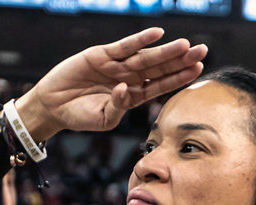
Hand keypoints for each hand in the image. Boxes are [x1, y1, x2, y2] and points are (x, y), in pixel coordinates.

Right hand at [15, 28, 207, 141]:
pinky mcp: (101, 55)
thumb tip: (126, 89)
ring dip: (166, 51)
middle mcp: (129, 78)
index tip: (199, 69)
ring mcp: (117, 65)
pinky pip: (124, 46)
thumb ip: (118, 106)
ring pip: (146, 57)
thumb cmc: (80, 115)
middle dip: (181, 60)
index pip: (162, 84)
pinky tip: (157, 34)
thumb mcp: (103, 118)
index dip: (180, 77)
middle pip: (160, 68)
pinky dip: (139, 40)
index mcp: (134, 95)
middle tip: (202, 51)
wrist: (53, 106)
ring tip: (186, 45)